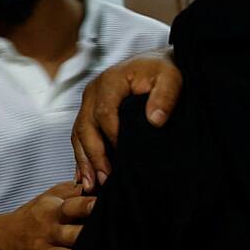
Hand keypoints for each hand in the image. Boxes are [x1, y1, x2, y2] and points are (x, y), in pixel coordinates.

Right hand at [0, 182, 95, 249]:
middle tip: (112, 234)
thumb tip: (99, 181)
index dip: (87, 206)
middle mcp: (49, 234)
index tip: (102, 204)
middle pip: (74, 236)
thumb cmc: (36, 215)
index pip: (71, 207)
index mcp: (53, 212)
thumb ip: (74, 189)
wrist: (3, 240)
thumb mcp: (50, 196)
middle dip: (91, 235)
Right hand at [71, 48, 182, 191]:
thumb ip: (165, 96)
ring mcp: (88, 103)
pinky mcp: (90, 113)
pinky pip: (80, 137)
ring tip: (90, 185)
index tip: (123, 159)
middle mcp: (93, 92)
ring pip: (79, 135)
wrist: (155, 63)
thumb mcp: (170, 78)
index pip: (105, 113)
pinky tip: (85, 177)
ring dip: (84, 161)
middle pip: (85, 127)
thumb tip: (155, 121)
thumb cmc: (162, 70)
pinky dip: (82, 157)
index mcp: (110, 82)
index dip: (112, 137)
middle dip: (93, 156)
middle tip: (103, 180)